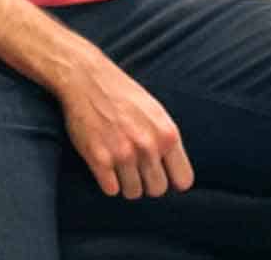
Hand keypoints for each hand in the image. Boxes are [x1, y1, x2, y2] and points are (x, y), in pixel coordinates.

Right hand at [57, 52, 194, 198]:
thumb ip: (166, 141)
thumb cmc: (123, 95)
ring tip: (119, 164)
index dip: (172, 180)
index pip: (183, 180)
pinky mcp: (99, 159)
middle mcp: (148, 146)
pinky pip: (111, 190)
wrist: (86, 79)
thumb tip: (175, 173)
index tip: (162, 175)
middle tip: (136, 168)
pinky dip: (107, 182)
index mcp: (167, 134)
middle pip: (157, 190)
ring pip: (133, 193)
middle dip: (147, 183)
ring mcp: (123, 153)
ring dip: (126, 183)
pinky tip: (105, 165)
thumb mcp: (156, 112)